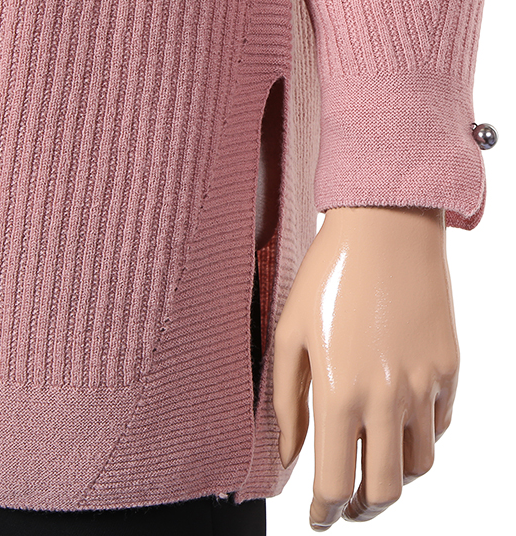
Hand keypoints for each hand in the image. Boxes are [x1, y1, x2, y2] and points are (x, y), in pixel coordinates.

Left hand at [272, 206, 458, 529]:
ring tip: (370, 459)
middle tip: (346, 502)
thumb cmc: (328, 276)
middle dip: (361, 507)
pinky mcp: (449, 366)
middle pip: (384, 489)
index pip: (335, 482)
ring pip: (418, 463)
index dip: (324, 511)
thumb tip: (287, 453)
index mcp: (339, 392)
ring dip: (392, 475)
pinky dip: (419, 436)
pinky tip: (398, 420)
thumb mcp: (290, 334)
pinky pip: (441, 423)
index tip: (318, 517)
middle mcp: (387, 398)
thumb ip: (286, 402)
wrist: (384, 229)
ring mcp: (425, 384)